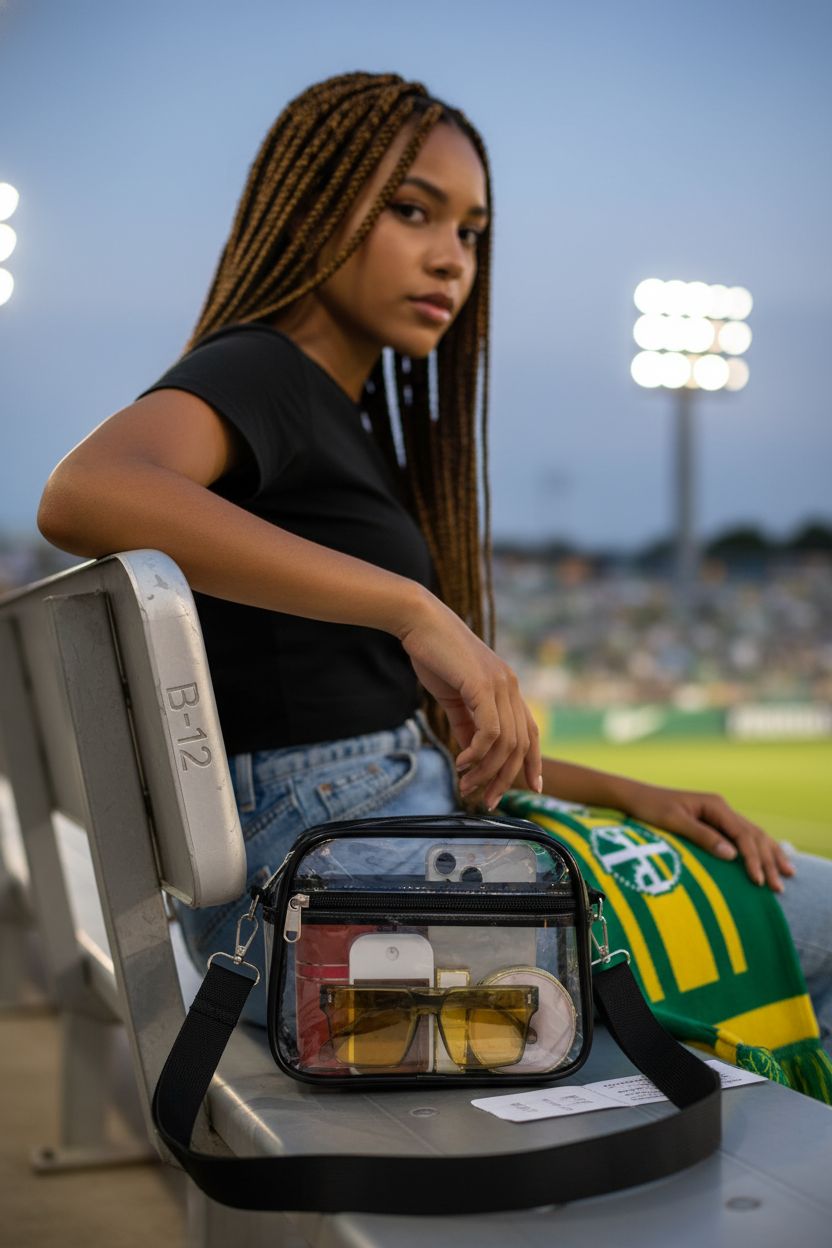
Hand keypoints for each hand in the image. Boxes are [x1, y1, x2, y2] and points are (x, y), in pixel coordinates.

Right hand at [398, 595, 541, 807]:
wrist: (420, 622)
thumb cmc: (434, 655)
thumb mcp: (453, 696)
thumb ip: (465, 724)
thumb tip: (471, 754)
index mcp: (508, 688)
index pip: (531, 731)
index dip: (534, 761)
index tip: (532, 787)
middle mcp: (511, 687)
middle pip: (520, 746)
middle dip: (504, 779)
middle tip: (486, 800)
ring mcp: (501, 685)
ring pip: (505, 744)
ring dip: (486, 772)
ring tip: (466, 786)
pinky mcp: (483, 686)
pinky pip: (490, 732)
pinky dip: (477, 754)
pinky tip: (462, 764)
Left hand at [624, 782, 795, 891]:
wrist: (635, 797)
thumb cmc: (650, 809)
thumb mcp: (674, 822)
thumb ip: (702, 836)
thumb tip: (732, 855)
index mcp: (715, 805)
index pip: (743, 834)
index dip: (753, 858)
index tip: (759, 880)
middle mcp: (721, 808)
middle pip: (754, 835)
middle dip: (769, 860)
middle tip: (779, 886)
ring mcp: (719, 814)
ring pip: (753, 834)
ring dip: (770, 854)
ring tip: (787, 874)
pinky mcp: (714, 822)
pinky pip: (743, 836)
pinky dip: (758, 849)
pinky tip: (769, 860)